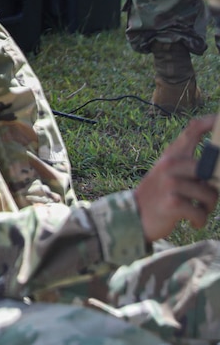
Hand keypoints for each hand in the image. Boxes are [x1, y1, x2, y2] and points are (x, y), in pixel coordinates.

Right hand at [134, 115, 219, 240]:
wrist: (133, 217)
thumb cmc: (159, 195)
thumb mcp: (169, 174)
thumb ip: (191, 166)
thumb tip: (219, 167)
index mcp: (171, 155)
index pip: (193, 130)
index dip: (211, 122)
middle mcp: (170, 164)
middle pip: (212, 169)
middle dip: (215, 188)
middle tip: (205, 198)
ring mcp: (170, 183)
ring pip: (211, 195)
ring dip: (207, 208)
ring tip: (197, 210)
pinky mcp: (172, 203)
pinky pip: (201, 213)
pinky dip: (199, 221)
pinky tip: (191, 221)